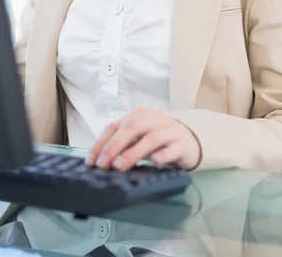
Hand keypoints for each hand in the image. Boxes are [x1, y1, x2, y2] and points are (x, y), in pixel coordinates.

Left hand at [86, 108, 200, 170]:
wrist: (190, 140)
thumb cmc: (159, 141)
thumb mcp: (139, 139)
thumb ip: (123, 144)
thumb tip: (101, 161)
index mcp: (139, 115)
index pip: (116, 126)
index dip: (102, 142)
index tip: (91, 160)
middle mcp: (153, 118)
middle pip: (132, 127)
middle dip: (114, 146)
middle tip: (103, 164)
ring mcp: (169, 130)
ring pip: (150, 138)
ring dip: (133, 152)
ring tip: (119, 166)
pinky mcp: (182, 144)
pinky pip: (172, 149)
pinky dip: (162, 155)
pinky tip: (154, 162)